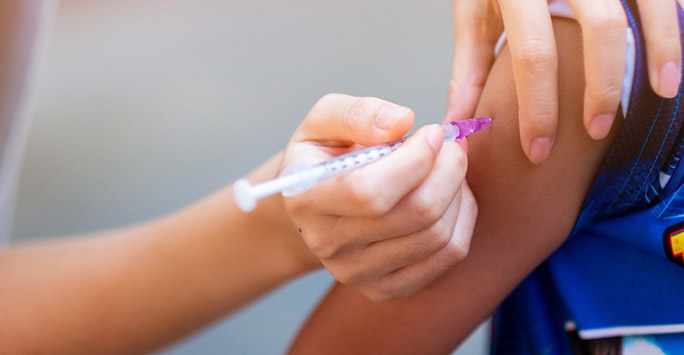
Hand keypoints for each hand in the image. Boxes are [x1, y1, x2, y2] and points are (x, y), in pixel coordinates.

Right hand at [282, 94, 476, 300]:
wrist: (318, 208)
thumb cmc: (325, 156)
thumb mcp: (324, 120)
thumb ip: (357, 113)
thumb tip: (401, 122)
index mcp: (306, 199)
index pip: (371, 193)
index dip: (416, 160)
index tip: (432, 133)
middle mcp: (328, 244)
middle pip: (415, 214)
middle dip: (449, 169)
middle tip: (452, 144)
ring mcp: (357, 273)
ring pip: (438, 236)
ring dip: (458, 191)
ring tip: (449, 166)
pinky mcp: (385, 288)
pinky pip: (448, 256)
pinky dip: (463, 218)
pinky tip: (452, 195)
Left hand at [448, 0, 681, 163]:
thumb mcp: (473, 13)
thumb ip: (468, 68)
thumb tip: (460, 125)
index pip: (533, 54)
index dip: (538, 109)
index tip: (538, 151)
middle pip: (599, 29)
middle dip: (603, 88)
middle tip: (595, 132)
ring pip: (646, 2)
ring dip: (661, 49)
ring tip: (663, 92)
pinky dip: (672, 22)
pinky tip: (673, 54)